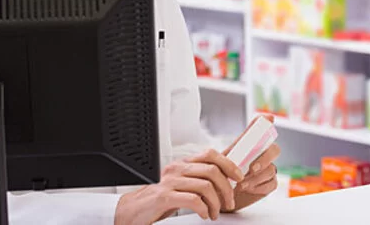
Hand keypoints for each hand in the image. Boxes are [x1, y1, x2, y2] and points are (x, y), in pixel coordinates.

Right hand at [114, 150, 243, 223]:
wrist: (131, 212)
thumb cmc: (158, 200)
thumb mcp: (181, 186)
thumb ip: (198, 180)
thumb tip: (224, 179)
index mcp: (182, 164)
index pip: (210, 154)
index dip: (228, 164)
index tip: (238, 177)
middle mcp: (177, 169)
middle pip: (212, 171)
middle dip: (226, 188)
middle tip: (228, 202)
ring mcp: (170, 182)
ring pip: (205, 186)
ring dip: (216, 203)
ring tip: (214, 213)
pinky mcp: (164, 197)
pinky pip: (193, 200)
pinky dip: (204, 209)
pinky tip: (204, 214)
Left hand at [223, 115, 281, 211]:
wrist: (221, 196)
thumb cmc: (223, 175)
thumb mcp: (224, 159)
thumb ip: (234, 147)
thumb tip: (236, 136)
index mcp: (252, 145)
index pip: (263, 129)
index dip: (267, 122)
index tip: (269, 118)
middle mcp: (264, 154)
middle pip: (274, 150)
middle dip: (265, 158)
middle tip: (252, 168)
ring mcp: (269, 168)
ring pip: (271, 169)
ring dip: (256, 178)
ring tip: (241, 185)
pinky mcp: (270, 183)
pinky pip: (271, 183)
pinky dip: (259, 187)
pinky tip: (248, 189)